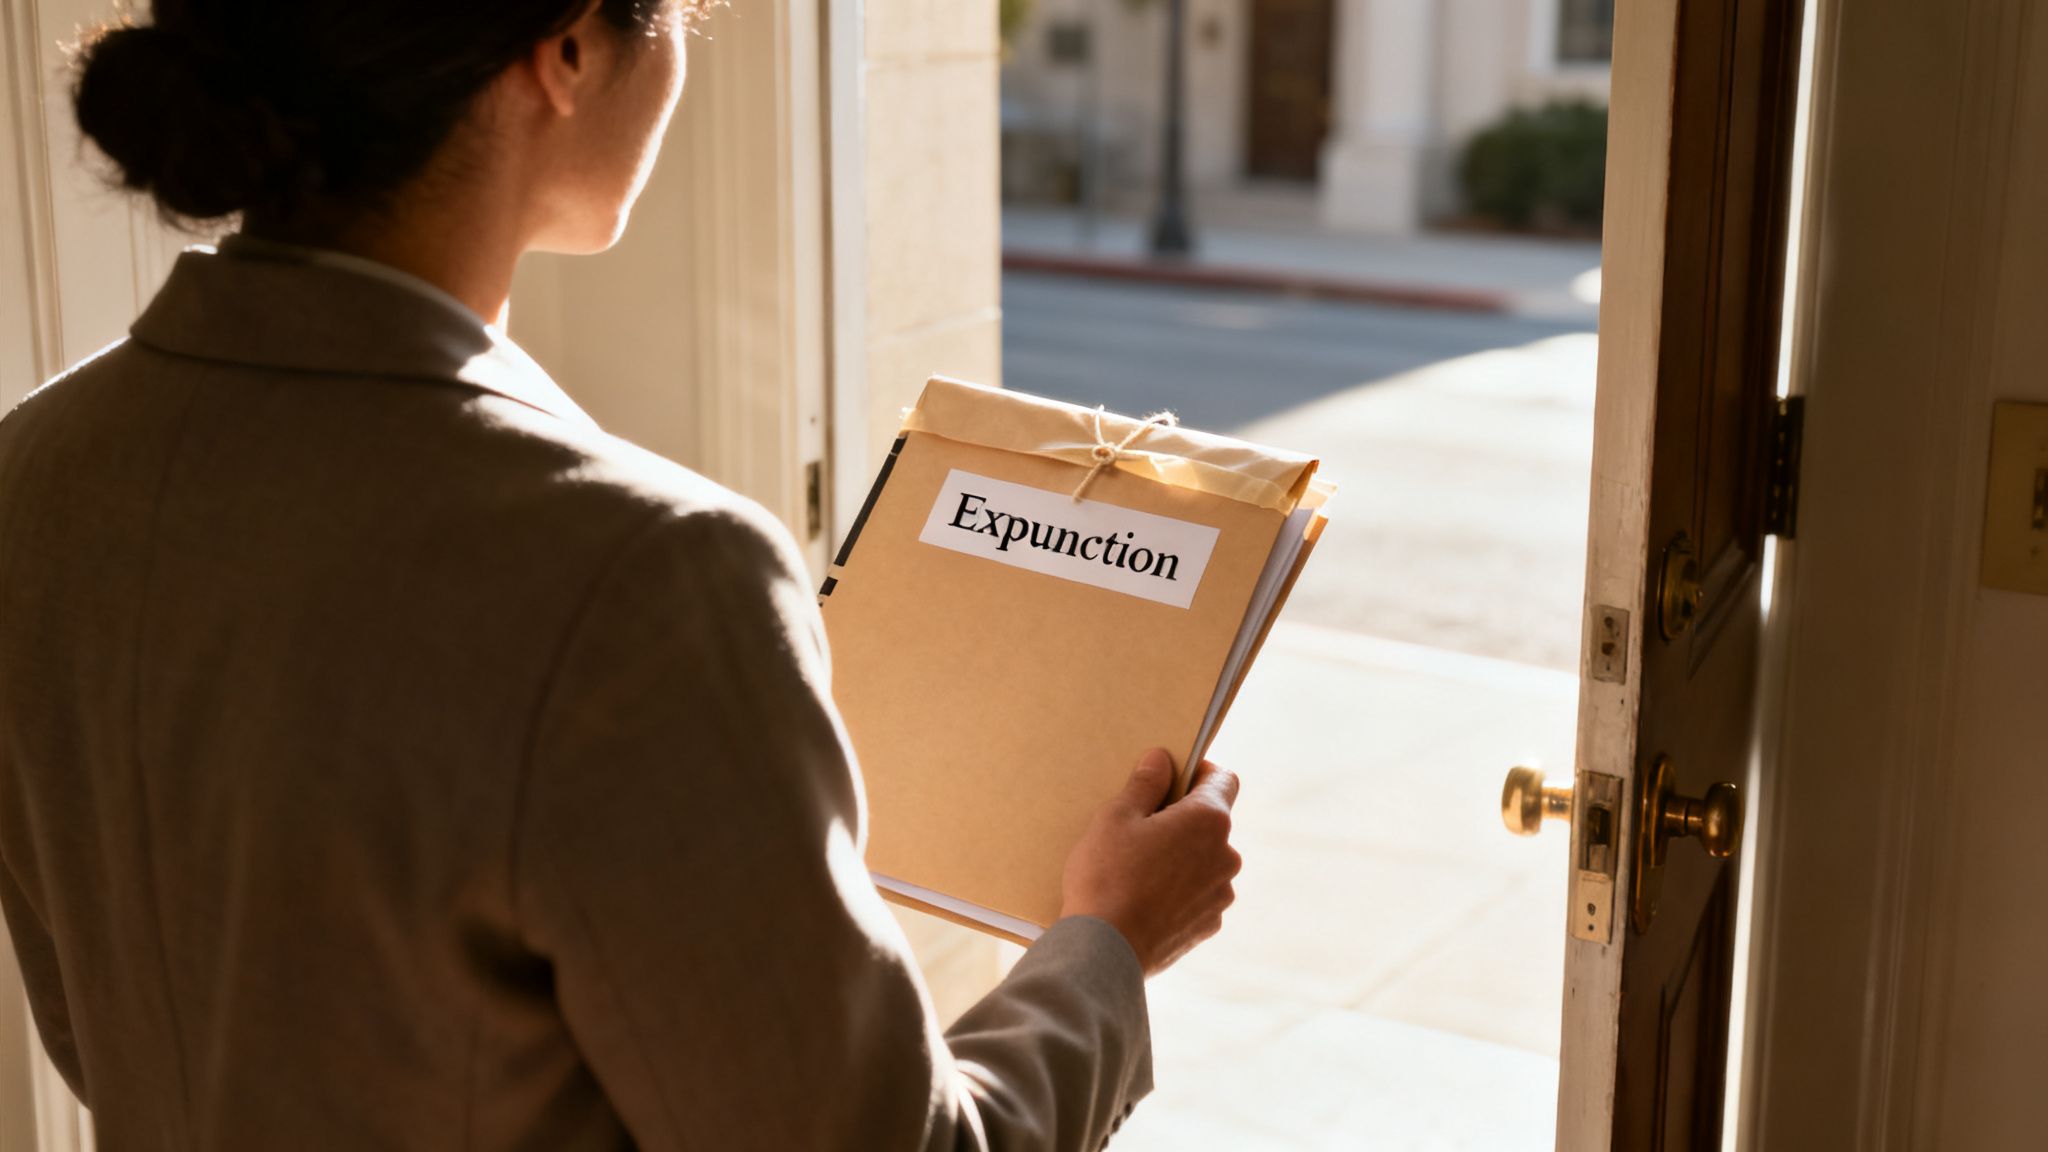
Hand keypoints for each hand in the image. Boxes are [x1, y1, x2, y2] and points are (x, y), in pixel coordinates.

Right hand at [1058, 748, 1241, 976]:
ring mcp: (1220, 895)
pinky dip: (1179, 891)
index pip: (1224, 779)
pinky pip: (1198, 894)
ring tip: (1138, 869)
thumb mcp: (1115, 817)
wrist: (1104, 951)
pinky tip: (1144, 898)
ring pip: (1205, 860)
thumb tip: (1162, 758)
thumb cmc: (1107, 877)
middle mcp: (1226, 856)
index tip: (1172, 778)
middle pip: (1212, 822)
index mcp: (1209, 821)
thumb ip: (1145, 783)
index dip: (1199, 772)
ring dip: (1182, 857)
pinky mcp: (1207, 925)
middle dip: (1182, 819)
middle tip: (1141, 827)